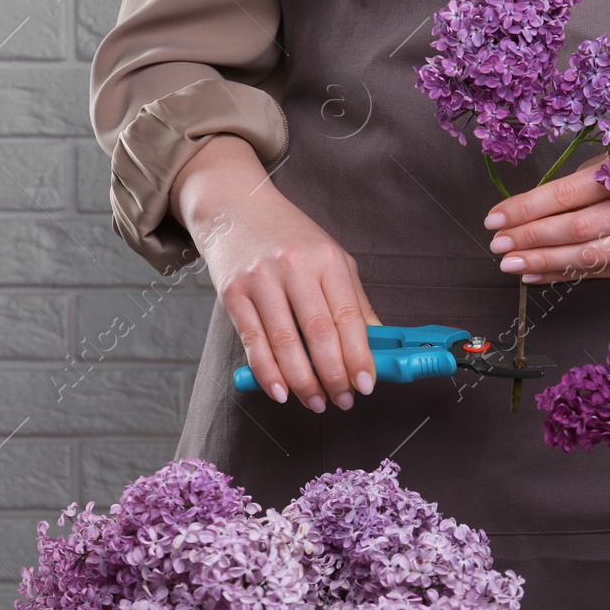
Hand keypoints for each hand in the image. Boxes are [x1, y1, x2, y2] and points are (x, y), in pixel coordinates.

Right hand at [172, 134, 379, 411]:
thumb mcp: (331, 257)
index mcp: (327, 260)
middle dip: (334, 375)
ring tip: (316, 402)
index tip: (367, 385)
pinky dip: (267, 373)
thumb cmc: (289, 237)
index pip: (348, 317)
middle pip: (319, 333)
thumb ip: (353, 301)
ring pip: (285, 343)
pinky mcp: (233, 294)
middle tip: (343, 400)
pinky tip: (281, 392)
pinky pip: (253, 342)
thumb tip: (377, 345)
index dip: (359, 357)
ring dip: (303, 382)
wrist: (235, 207)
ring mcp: (261, 280)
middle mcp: (295, 268)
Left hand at [482, 150, 609, 283]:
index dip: (527, 208)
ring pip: (589, 257)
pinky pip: (600, 274)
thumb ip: (571, 188)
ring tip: (511, 264)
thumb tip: (519, 218)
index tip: (495, 218)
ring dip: (543, 262)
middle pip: (577, 229)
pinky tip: (536, 274)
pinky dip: (563, 275)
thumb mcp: (609, 165)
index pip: (567, 194)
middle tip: (498, 244)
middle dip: (531, 238)